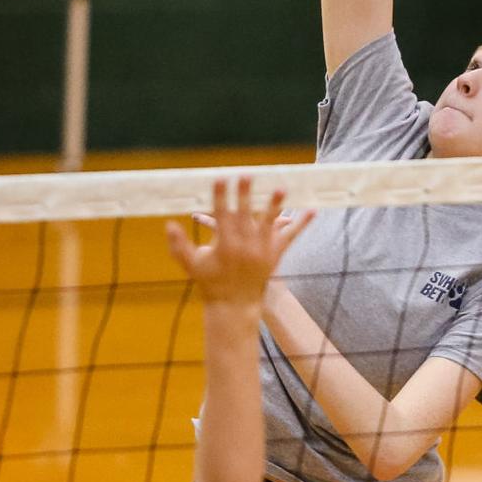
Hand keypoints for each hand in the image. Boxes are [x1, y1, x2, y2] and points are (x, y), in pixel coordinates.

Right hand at [166, 176, 312, 305]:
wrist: (234, 305)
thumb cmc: (210, 282)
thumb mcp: (191, 265)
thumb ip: (179, 245)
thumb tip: (168, 224)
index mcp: (225, 246)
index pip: (222, 216)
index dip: (221, 197)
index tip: (220, 179)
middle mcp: (245, 247)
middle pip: (245, 216)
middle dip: (245, 195)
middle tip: (246, 175)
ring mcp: (262, 251)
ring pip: (269, 223)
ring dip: (275, 205)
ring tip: (281, 187)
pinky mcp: (275, 255)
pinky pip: (290, 237)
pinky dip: (302, 224)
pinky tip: (313, 209)